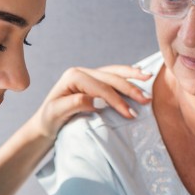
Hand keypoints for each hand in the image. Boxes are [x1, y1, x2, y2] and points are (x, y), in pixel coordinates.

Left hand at [25, 65, 151, 140]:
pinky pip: (113, 76)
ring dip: (132, 77)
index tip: (129, 113)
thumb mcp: (57, 113)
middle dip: (129, 88)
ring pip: (114, 73)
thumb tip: (97, 100)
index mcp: (73, 76)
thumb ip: (75, 104)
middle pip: (110, 78)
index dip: (116, 99)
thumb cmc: (49, 119)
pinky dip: (127, 76)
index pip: (100, 87)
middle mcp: (81, 72)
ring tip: (148, 78)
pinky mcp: (94, 82)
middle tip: (146, 100)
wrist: (46, 123)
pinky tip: (139, 75)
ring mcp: (88, 75)